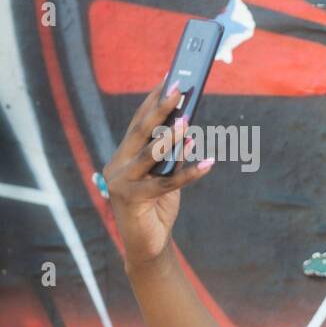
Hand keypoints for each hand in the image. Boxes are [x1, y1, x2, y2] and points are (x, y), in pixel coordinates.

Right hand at [103, 79, 215, 269]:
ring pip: (149, 154)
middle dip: (161, 108)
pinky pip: (167, 183)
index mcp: (123, 156)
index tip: (169, 79)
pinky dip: (189, 172)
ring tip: (188, 121)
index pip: (138, 123)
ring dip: (170, 136)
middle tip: (179, 89)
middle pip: (140, 131)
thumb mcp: (165, 178)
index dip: (153, 100)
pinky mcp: (133, 199)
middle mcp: (117, 165)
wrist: (148, 246)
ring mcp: (121, 182)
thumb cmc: (156, 209)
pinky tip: (208, 162)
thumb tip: (186, 129)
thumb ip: (171, 157)